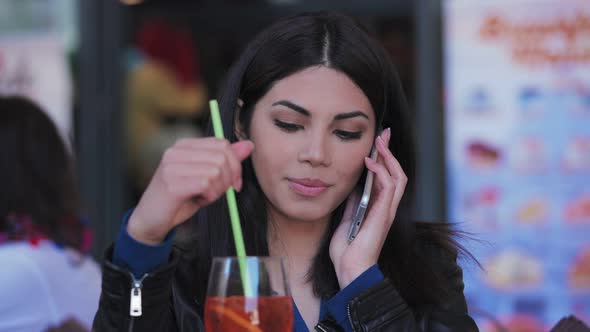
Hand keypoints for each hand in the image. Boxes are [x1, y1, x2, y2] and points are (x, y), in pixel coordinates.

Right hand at [128, 138, 253, 244]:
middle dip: (228, 179)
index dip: (235, 165)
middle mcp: (176, 151)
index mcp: (184, 145)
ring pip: (216, 171)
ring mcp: (171, 166)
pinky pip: (205, 184)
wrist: (151, 220)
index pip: (222, 144)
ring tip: (205, 196)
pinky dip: (209, 196)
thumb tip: (248, 145)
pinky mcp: (171, 183)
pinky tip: (199, 200)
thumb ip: (226, 160)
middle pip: (222, 157)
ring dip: (218, 189)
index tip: (234, 183)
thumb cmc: (180, 198)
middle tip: (219, 192)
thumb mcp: (207, 177)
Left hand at [329, 128, 406, 287]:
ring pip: (398, 176)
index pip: (386, 178)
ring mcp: (386, 211)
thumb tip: (351, 188)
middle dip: (390, 152)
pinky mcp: (383, 214)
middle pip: (396, 173)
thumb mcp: (346, 221)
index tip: (378, 142)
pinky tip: (370, 162)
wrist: (349, 269)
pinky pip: (389, 187)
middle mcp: (385, 207)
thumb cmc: (347, 251)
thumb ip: (352, 205)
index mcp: (377, 208)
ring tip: (378, 142)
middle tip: (383, 134)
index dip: (384, 159)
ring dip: (388, 157)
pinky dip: (381, 171)